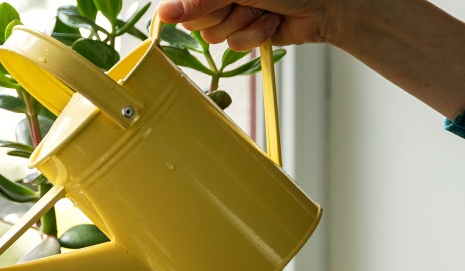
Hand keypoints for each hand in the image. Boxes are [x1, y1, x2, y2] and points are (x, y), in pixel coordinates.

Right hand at [156, 0, 346, 49]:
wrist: (327, 6)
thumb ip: (199, 1)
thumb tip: (163, 12)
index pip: (183, 2)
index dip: (198, 6)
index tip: (221, 1)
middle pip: (195, 20)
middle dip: (225, 14)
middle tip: (247, 2)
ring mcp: (232, 14)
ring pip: (214, 36)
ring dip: (244, 24)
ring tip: (264, 10)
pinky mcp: (245, 33)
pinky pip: (234, 46)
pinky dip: (256, 36)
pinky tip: (271, 22)